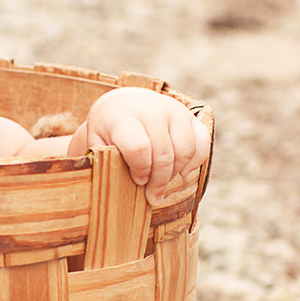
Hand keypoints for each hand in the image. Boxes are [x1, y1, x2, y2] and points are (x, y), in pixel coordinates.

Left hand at [78, 88, 209, 204]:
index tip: (138, 180)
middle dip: (159, 182)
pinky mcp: (188, 115)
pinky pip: (202, 142)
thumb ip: (105, 162)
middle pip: (163, 154)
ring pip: (184, 151)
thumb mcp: (97, 143)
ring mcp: (172, 110)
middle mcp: (150, 110)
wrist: (124, 104)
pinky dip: (195, 161)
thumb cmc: (109, 131)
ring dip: (175, 174)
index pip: (139, 147)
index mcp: (122, 117)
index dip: (141, 170)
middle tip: (153, 196)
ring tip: (163, 182)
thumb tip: (119, 187)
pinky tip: (182, 171)